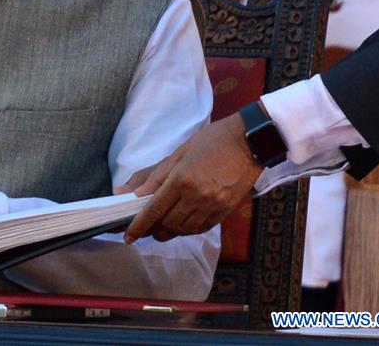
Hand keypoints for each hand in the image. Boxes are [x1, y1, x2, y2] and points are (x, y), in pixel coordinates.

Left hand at [117, 113, 262, 242]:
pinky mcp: (226, 210)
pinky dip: (189, 229)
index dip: (139, 226)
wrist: (249, 141)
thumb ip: (156, 176)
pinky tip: (183, 224)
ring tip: (163, 225)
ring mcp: (213, 206)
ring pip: (185, 229)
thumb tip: (134, 194)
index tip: (129, 236)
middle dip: (154, 228)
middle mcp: (196, 196)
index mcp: (181, 180)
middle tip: (147, 226)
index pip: (154, 210)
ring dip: (171, 230)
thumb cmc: (211, 141)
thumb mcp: (179, 153)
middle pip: (169, 223)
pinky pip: (202, 228)